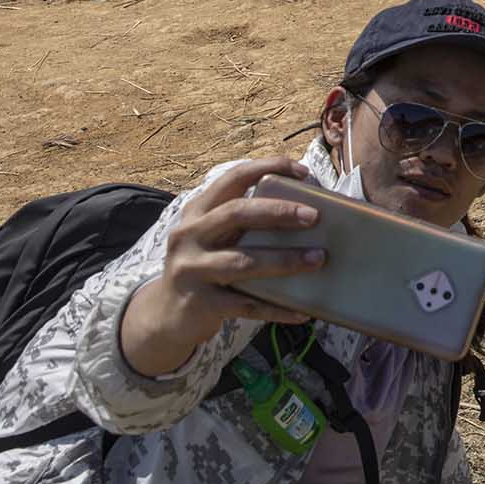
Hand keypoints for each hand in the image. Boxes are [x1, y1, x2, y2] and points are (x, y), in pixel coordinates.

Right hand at [118, 158, 321, 376]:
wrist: (166, 316)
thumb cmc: (205, 266)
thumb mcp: (214, 237)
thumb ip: (244, 222)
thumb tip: (305, 211)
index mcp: (198, 211)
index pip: (233, 178)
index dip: (269, 168)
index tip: (303, 171)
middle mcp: (189, 235)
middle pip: (236, 213)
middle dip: (279, 211)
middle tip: (314, 216)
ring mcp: (191, 270)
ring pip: (242, 261)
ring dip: (284, 260)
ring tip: (318, 259)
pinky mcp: (200, 303)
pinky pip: (246, 305)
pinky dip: (276, 308)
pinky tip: (302, 311)